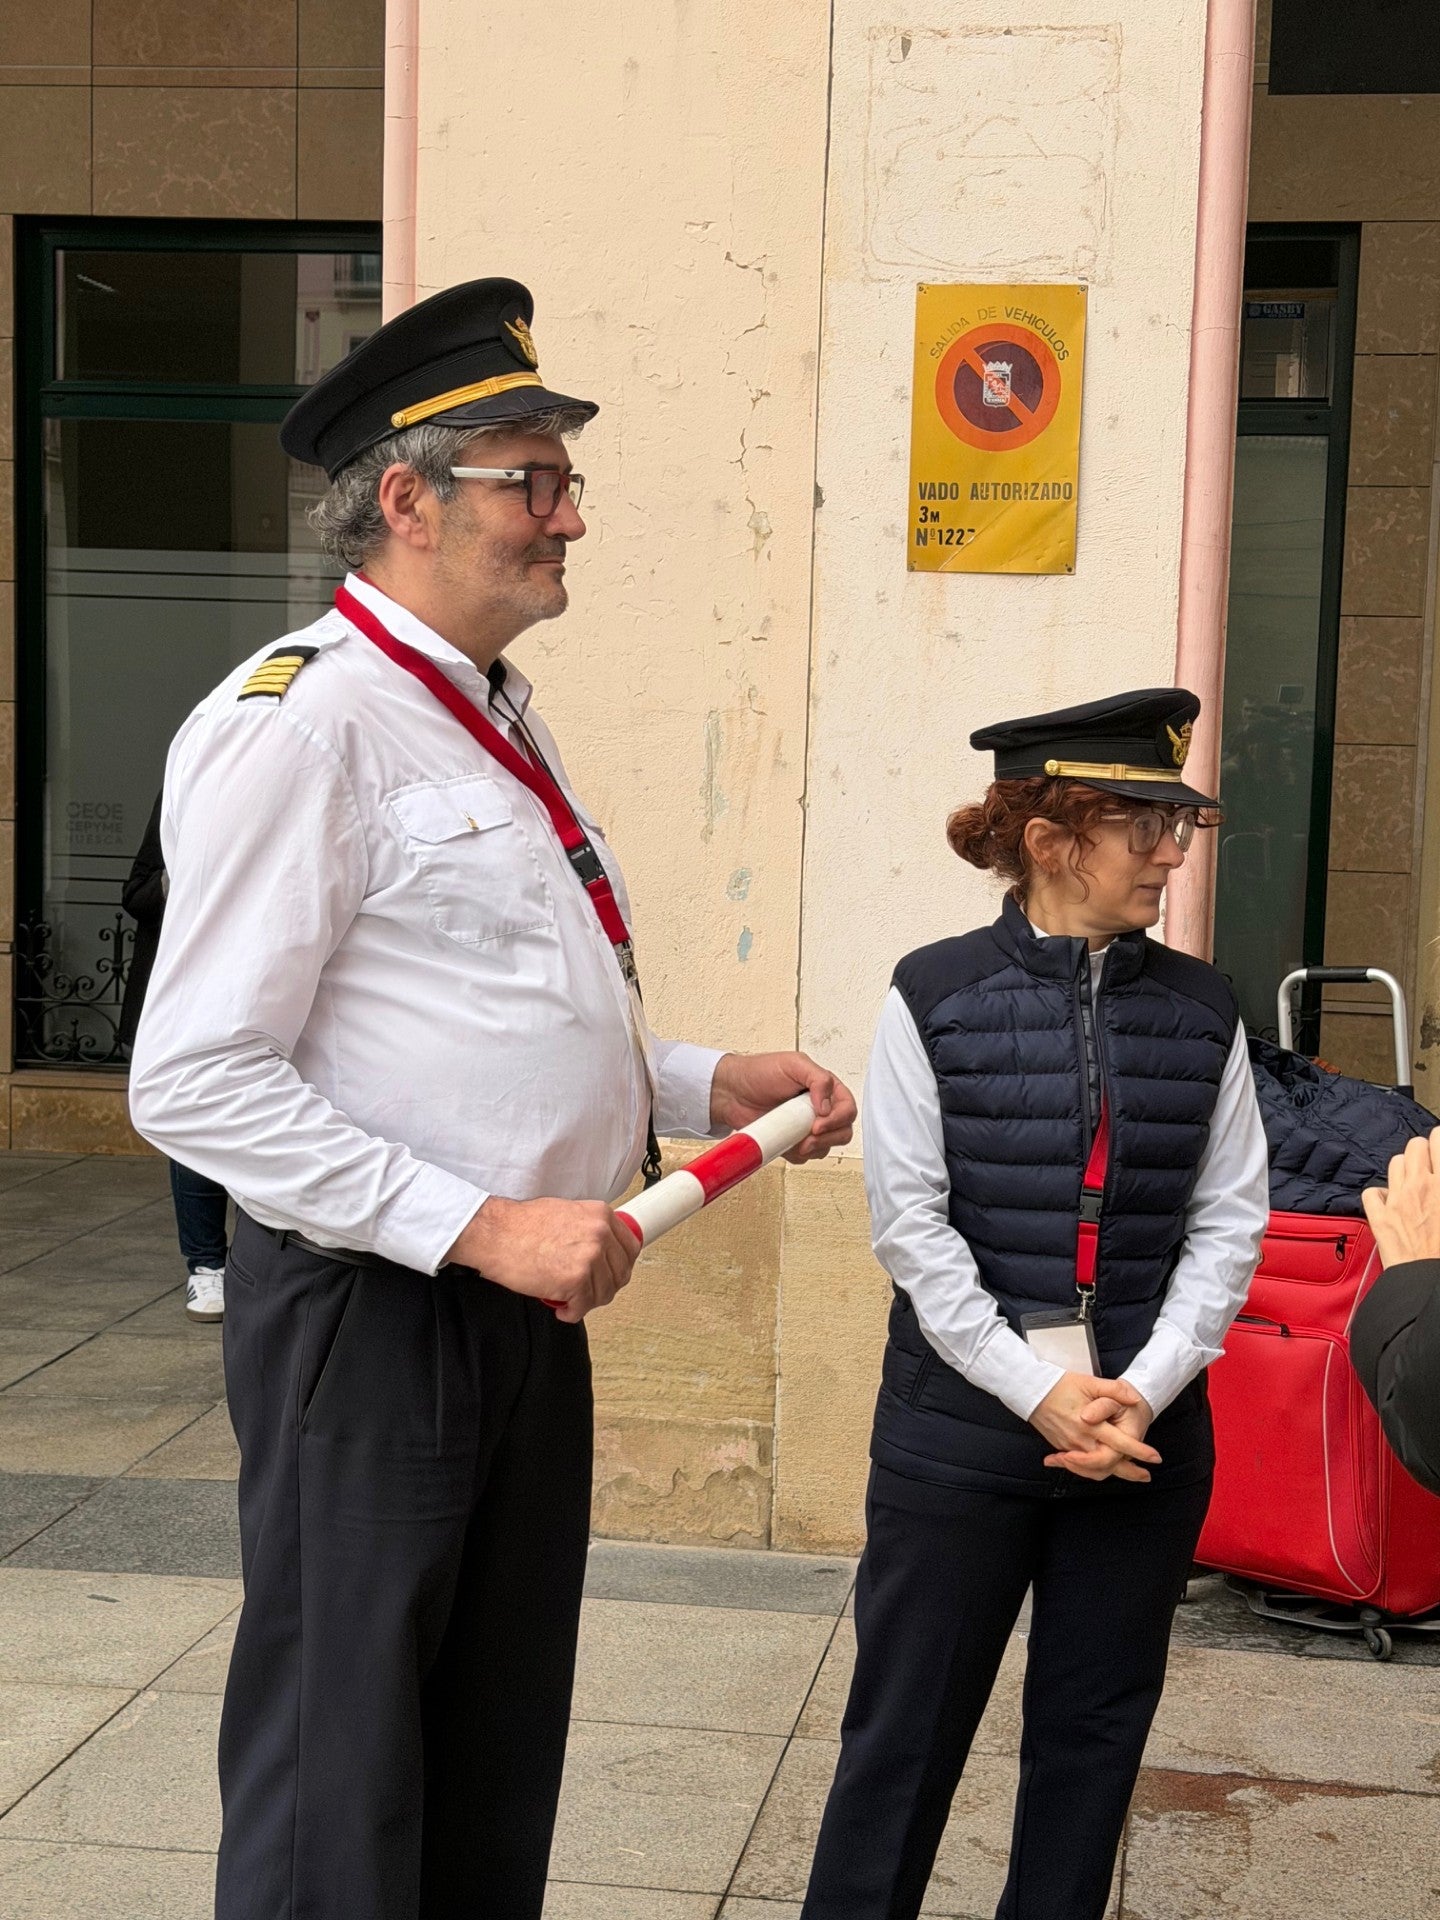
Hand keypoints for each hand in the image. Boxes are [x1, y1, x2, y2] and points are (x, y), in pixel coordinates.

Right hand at [445, 1196, 638, 1323]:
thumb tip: (604, 1250)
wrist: (496, 1233)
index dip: (619, 1266)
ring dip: (587, 1301)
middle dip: (605, 1287)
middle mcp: (600, 1234)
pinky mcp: (574, 1280)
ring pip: (604, 1293)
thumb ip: (590, 1228)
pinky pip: (583, 1307)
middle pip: (621, 1273)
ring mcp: (589, 1258)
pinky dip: (572, 1313)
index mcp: (600, 1215)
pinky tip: (561, 1308)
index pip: (631, 1248)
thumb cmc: (522, 1224)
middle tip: (587, 1292)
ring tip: (570, 1300)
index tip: (609, 1275)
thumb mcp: (567, 1213)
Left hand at [709, 1050, 856, 1161]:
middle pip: (843, 1131)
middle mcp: (819, 1108)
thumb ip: (819, 1079)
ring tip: (797, 1140)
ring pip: (827, 1147)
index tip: (818, 1123)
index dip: (838, 1119)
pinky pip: (806, 1157)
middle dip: (829, 1137)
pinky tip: (786, 1142)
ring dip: (815, 1147)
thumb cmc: (759, 1072)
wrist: (732, 1092)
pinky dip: (799, 1154)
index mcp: (825, 1088)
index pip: (848, 1108)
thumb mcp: (794, 1064)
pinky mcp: (794, 1142)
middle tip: (809, 1135)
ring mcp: (807, 1127)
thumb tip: (828, 1106)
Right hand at [1029, 1372, 1160, 1482]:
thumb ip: (1115, 1390)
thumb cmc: (1061, 1385)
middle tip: (1146, 1475)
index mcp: (1090, 1425)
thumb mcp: (1090, 1382)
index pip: (1120, 1443)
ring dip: (1113, 1474)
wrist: (1031, 1390)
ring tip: (1130, 1475)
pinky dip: (1094, 1470)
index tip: (1155, 1458)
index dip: (1140, 1452)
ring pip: (1094, 1469)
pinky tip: (1102, 1469)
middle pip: (1108, 1464)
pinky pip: (1080, 1465)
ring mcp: (1069, 1446)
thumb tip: (1135, 1399)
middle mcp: (1080, 1440)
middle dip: (1130, 1472)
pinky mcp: (1061, 1448)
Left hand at [1363, 1128, 1439, 1266]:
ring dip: (1404, 1170)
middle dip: (1422, 1152)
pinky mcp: (1380, 1217)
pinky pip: (1372, 1192)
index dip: (1439, 1142)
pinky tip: (1389, 1203)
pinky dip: (1380, 1195)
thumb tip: (1439, 1179)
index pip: (1438, 1139)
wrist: (1431, 1281)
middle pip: (1414, 1146)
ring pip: (1395, 1163)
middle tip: (1429, 1167)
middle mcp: (1420, 1186)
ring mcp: (1397, 1200)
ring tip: (1412, 1183)